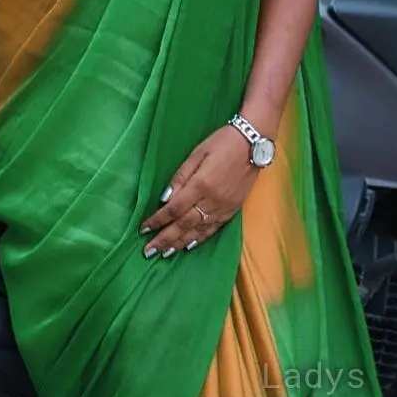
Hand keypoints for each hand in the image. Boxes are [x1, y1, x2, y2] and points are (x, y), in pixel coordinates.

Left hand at [139, 126, 258, 258]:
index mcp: (201, 184)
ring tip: (165, 253)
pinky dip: (200, 239)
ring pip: (198, 230)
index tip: (143, 229)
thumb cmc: (222, 142)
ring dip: (180, 243)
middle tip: (149, 251)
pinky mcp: (233, 210)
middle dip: (165, 239)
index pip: (174, 209)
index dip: (157, 220)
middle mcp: (212, 200)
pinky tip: (189, 246)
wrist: (253, 144)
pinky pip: (214, 229)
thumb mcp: (197, 153)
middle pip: (184, 225)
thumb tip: (165, 198)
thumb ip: (180, 177)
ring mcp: (224, 207)